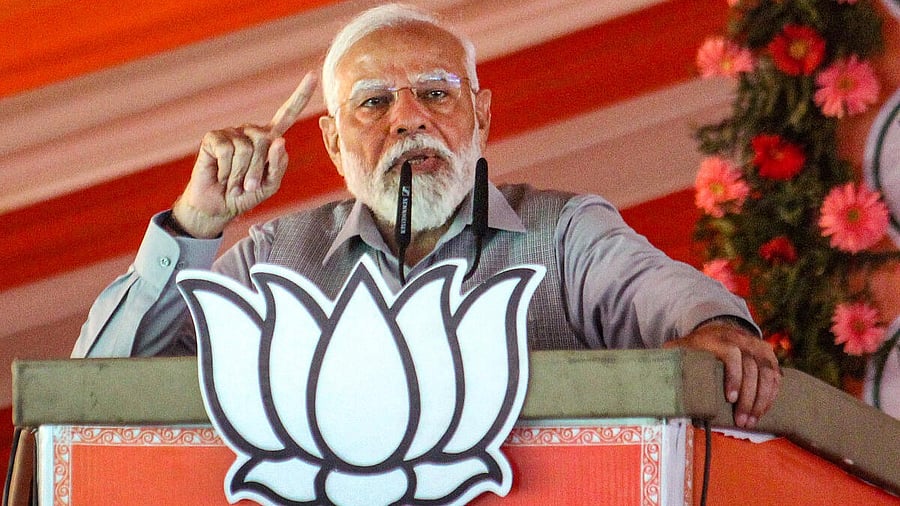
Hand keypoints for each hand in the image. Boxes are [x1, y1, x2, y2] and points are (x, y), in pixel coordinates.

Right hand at [172, 72, 317, 237]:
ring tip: (233, 182)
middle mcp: (251, 131)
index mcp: (269, 139)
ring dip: (241, 174)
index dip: (300, 96)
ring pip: (246, 149)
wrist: (218, 207)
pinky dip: (226, 171)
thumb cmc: (245, 195)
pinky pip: (227, 151)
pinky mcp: (213, 137)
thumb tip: (280, 141)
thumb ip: (279, 166)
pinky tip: (220, 175)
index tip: (313, 76)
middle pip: (266, 141)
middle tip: (247, 186)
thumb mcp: (270, 185)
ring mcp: (232, 132)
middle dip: (258, 170)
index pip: (287, 114)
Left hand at [664, 320, 780, 428]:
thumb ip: (668, 358)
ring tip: (751, 421)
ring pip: (768, 373)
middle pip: (752, 368)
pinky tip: (762, 411)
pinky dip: (771, 394)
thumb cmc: (694, 346)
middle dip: (749, 398)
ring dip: (762, 400)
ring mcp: (757, 347)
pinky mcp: (768, 355)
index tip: (729, 398)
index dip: (733, 377)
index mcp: (718, 338)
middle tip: (741, 421)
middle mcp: (741, 340)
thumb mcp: (679, 348)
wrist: (716, 328)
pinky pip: (776, 376)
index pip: (732, 354)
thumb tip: (649, 374)